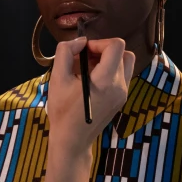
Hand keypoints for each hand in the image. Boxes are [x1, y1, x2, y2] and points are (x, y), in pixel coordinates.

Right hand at [46, 37, 134, 151]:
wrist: (72, 139)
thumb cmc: (62, 110)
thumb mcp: (57, 78)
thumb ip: (65, 53)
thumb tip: (80, 41)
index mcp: (106, 80)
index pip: (116, 46)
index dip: (99, 42)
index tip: (83, 52)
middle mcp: (121, 85)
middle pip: (123, 52)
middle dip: (103, 50)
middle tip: (85, 60)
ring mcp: (124, 93)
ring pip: (125, 64)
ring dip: (108, 60)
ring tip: (88, 70)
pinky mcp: (121, 99)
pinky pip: (121, 76)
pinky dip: (109, 71)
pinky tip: (91, 81)